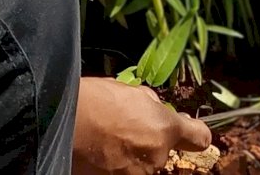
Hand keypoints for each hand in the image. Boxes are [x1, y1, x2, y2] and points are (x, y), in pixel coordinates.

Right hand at [72, 77, 211, 174]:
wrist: (61, 124)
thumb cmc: (95, 100)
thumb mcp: (130, 92)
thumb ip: (150, 105)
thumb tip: (157, 110)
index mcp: (165, 128)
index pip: (199, 137)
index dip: (193, 132)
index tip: (187, 129)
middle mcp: (157, 157)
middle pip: (163, 151)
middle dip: (149, 141)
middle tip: (125, 127)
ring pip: (143, 165)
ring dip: (131, 155)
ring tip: (106, 141)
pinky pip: (123, 172)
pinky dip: (115, 165)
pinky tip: (99, 152)